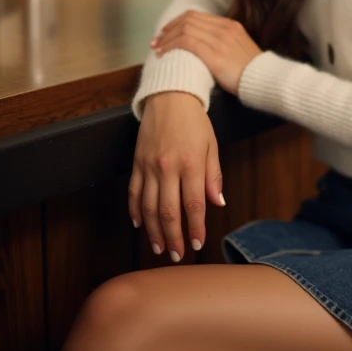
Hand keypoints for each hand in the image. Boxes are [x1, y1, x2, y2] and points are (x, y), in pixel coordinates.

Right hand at [129, 91, 225, 262]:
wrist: (170, 95)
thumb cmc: (194, 121)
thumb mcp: (211, 145)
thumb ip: (213, 176)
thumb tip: (218, 203)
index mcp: (190, 163)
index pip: (194, 204)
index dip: (195, 228)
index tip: (198, 243)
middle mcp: (168, 167)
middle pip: (169, 211)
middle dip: (173, 237)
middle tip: (176, 255)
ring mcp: (149, 166)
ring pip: (149, 207)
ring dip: (153, 231)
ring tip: (158, 247)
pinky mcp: (137, 162)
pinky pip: (134, 192)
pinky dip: (136, 211)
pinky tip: (140, 224)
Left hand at [151, 11, 262, 95]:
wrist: (265, 81)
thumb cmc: (251, 72)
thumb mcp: (239, 50)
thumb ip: (223, 44)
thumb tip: (203, 49)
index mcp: (230, 25)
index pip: (196, 16)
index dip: (177, 23)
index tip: (167, 32)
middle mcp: (224, 28)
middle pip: (188, 20)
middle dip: (169, 29)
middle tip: (157, 40)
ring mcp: (219, 40)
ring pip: (184, 30)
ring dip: (167, 38)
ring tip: (157, 48)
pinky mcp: (214, 54)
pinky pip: (187, 42)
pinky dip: (172, 46)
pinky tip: (164, 54)